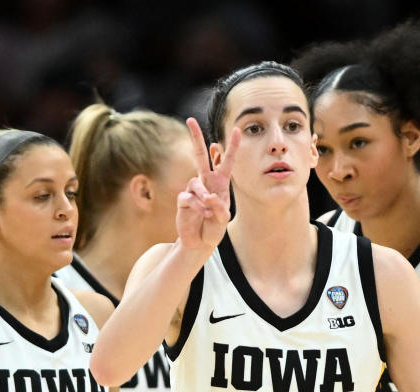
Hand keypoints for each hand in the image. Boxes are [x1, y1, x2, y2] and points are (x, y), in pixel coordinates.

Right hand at [176, 118, 240, 252]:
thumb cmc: (214, 228)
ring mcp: (193, 190)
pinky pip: (188, 198)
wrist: (200, 242)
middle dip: (195, 138)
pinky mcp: (183, 200)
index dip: (232, 146)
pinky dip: (197, 207)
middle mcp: (206, 182)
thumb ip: (219, 208)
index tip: (237, 129)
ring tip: (208, 211)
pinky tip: (202, 215)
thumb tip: (209, 196)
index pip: (226, 161)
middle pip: (200, 155)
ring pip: (195, 183)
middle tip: (190, 120)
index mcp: (220, 183)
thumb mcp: (223, 220)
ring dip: (203, 196)